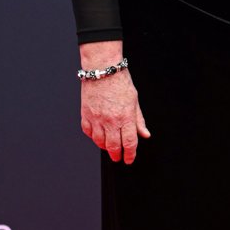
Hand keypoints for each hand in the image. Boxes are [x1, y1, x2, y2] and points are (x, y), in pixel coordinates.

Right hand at [79, 47, 149, 163]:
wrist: (102, 69)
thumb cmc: (119, 81)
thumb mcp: (134, 100)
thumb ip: (138, 120)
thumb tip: (144, 134)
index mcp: (125, 117)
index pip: (129, 143)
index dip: (130, 155)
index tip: (129, 159)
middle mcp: (110, 120)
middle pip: (113, 146)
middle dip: (117, 155)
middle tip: (118, 157)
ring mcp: (96, 118)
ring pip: (99, 142)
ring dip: (105, 148)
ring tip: (109, 147)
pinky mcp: (85, 115)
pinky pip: (88, 132)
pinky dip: (93, 137)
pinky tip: (98, 136)